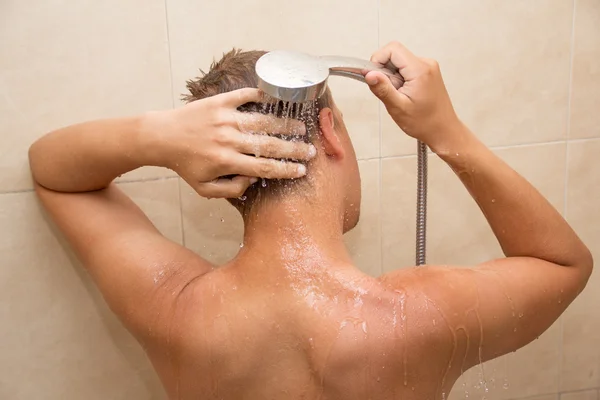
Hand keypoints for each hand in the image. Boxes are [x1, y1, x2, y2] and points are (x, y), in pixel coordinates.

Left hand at [147, 88, 315, 197]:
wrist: (162, 137)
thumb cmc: (185, 165)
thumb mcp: (204, 188)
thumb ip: (231, 190)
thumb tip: (254, 178)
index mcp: (226, 162)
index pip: (264, 167)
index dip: (285, 170)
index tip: (301, 170)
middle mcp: (228, 139)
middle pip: (269, 145)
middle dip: (293, 149)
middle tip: (311, 150)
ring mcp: (225, 118)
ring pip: (262, 121)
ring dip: (284, 124)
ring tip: (301, 127)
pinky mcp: (219, 102)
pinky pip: (244, 96)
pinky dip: (261, 96)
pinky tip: (276, 98)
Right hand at [365, 42, 461, 147]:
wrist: (443, 131)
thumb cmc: (424, 122)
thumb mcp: (398, 108)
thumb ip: (382, 89)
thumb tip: (369, 74)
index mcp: (420, 70)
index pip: (392, 49)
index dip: (378, 60)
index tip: (375, 78)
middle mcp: (426, 64)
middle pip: (395, 54)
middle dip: (385, 71)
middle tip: (390, 91)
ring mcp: (428, 67)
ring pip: (399, 62)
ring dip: (392, 77)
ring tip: (399, 96)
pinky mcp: (427, 72)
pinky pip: (406, 68)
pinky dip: (400, 79)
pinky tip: (405, 94)